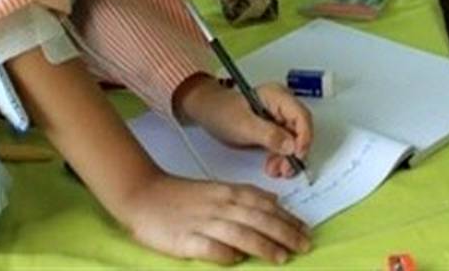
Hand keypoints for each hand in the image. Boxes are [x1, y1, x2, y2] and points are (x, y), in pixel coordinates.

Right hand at [120, 172, 311, 264]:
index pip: (264, 205)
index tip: (305, 230)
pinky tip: (237, 260)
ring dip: (263, 245)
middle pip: (257, 219)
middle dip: (284, 233)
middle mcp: (219, 206)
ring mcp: (203, 223)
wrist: (143, 194)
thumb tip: (274, 201)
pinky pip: (209, 248)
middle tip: (304, 245)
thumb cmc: (181, 195)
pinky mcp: (185, 240)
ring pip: (239, 233)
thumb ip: (244, 195)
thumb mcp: (217, 188)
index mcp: (227, 192)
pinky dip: (225, 253)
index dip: (286, 218)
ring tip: (282, 257)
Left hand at [175, 75, 312, 178]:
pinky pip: (286, 144)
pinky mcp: (275, 128)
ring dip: (288, 158)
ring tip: (275, 169)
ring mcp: (279, 116)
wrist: (207, 112)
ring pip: (295, 140)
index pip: (302, 117)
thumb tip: (291, 145)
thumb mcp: (244, 125)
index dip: (303, 138)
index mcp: (277, 96)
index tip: (297, 156)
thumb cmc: (221, 111)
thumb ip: (269, 135)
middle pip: (301, 130)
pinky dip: (281, 157)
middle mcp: (282, 104)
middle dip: (295, 152)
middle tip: (286, 168)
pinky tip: (272, 165)